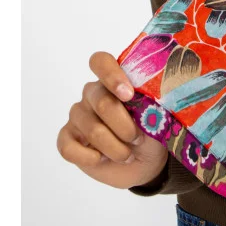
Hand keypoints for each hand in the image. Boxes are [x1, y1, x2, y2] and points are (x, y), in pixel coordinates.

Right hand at [56, 51, 168, 189]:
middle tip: (138, 138)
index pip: (101, 62)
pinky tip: (101, 159)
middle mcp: (92, 94)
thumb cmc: (151, 132)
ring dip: (115, 148)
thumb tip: (147, 96)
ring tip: (127, 154)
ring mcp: (78, 115)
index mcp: (114, 81)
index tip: (129, 95)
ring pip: (92, 129)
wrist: (144, 163)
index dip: (112, 76)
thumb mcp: (157, 116)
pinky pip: (68, 147)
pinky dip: (89, 157)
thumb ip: (149, 101)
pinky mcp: (67, 139)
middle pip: (102, 102)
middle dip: (125, 126)